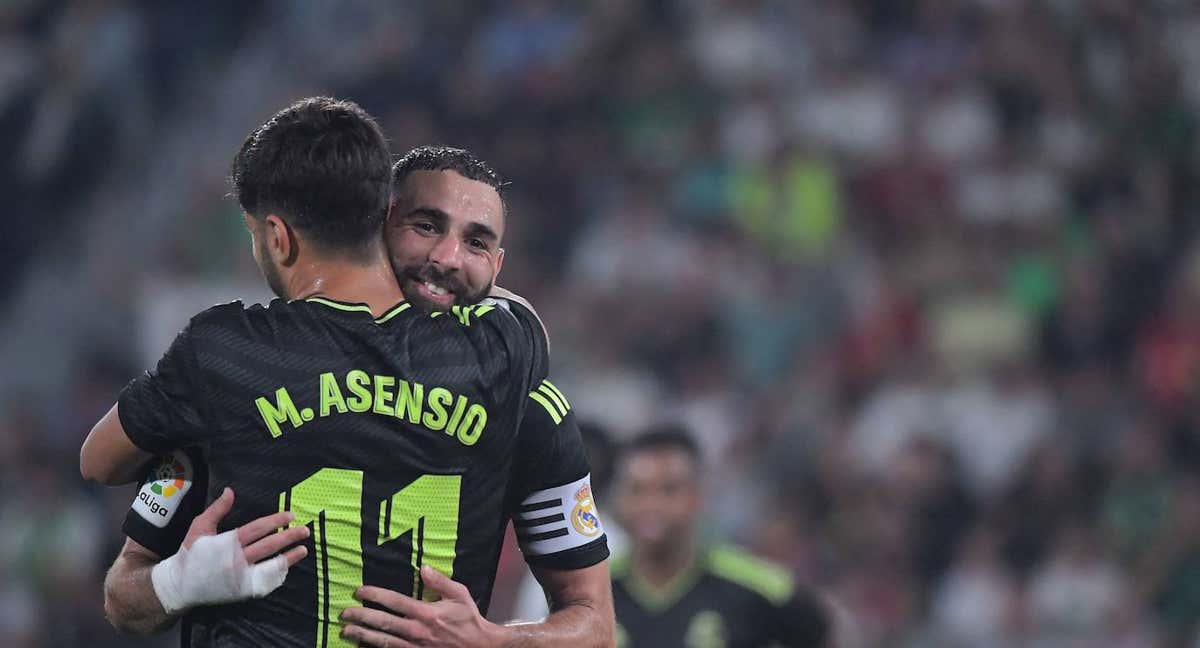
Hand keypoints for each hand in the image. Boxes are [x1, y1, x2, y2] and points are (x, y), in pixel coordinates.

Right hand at [151, 487, 309, 613]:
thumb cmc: (190, 554)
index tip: (290, 516)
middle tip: (305, 530)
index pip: (257, 529)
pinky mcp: (241, 591)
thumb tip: (230, 491)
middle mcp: (236, 560)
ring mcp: (240, 578)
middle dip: (289, 537)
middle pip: (268, 546)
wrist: (179, 586)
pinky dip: (278, 575)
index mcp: (226, 543)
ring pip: (270, 566)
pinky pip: (265, 583)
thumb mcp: (199, 527)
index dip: (276, 522)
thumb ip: (217, 509)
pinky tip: (287, 567)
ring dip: (289, 557)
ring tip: (303, 549)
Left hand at [340, 565, 509, 647]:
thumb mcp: (460, 595)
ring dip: (363, 635)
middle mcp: (417, 630)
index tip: (360, 591)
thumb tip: (423, 567)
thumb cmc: (468, 619)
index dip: (375, 595)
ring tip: (346, 631)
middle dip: (361, 617)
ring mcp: (414, 646)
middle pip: (383, 623)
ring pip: (383, 640)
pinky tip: (364, 645)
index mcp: (427, 613)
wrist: (479, 647)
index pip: (395, 602)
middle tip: (345, 613)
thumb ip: (440, 581)